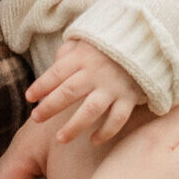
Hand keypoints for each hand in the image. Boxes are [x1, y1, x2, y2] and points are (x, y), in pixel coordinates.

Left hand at [27, 40, 146, 142]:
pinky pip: (117, 119)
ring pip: (90, 111)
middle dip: (50, 107)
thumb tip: (55, 64)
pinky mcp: (129, 97)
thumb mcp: (88, 40)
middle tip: (36, 118)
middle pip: (68, 92)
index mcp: (83, 57)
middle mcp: (96, 73)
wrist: (148, 39)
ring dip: (74, 126)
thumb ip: (69, 52)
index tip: (30, 97)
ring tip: (60, 139)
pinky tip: (94, 139)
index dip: (41, 85)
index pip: (56, 73)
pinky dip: (106, 131)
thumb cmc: (111, 42)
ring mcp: (113, 87)